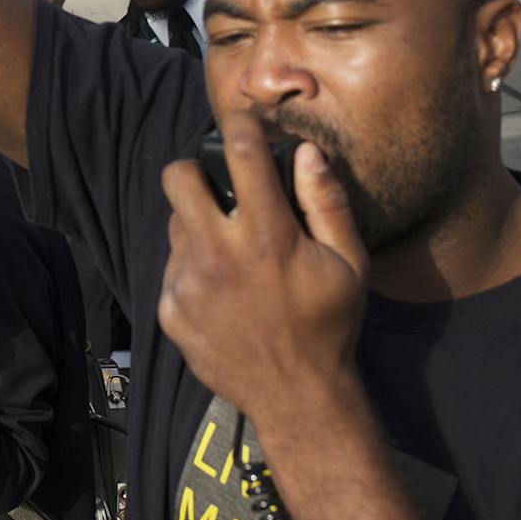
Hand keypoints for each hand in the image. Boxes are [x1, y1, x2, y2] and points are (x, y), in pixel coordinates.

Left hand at [157, 121, 368, 428]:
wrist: (297, 397)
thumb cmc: (330, 325)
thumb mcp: (349, 262)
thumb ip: (327, 201)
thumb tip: (306, 151)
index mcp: (266, 235)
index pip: (240, 152)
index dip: (239, 124)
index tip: (242, 122)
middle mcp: (218, 253)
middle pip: (177, 177)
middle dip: (196, 173)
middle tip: (218, 189)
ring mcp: (188, 283)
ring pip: (175, 225)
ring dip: (197, 226)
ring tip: (230, 253)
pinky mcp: (171, 310)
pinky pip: (173, 270)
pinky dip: (193, 271)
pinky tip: (222, 293)